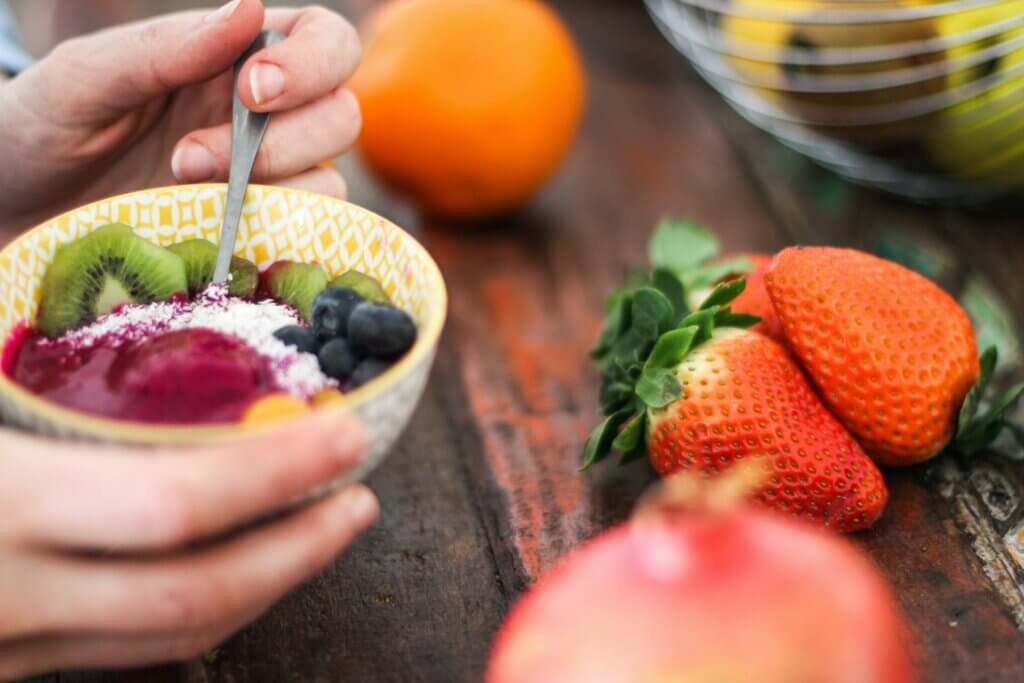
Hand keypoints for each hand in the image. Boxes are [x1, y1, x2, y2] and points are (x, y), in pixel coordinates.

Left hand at [0, 0, 361, 232]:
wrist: (13, 212)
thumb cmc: (40, 130)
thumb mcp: (83, 78)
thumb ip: (163, 47)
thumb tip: (250, 8)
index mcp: (233, 57)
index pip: (323, 41)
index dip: (311, 63)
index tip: (251, 89)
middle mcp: (264, 119)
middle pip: (342, 115)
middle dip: (285, 138)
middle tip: (192, 155)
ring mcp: (263, 184)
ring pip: (332, 180)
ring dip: (273, 188)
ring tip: (184, 189)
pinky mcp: (253, 238)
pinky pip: (303, 236)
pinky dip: (272, 234)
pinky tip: (213, 232)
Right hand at [0, 412, 376, 678]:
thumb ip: (54, 392)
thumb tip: (137, 330)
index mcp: (7, 502)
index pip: (176, 501)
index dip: (276, 471)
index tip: (345, 436)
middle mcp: (13, 593)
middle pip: (196, 592)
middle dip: (299, 548)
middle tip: (360, 499)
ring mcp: (8, 645)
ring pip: (169, 635)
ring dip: (264, 588)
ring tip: (321, 531)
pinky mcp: (5, 665)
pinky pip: (124, 647)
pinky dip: (197, 610)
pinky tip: (238, 570)